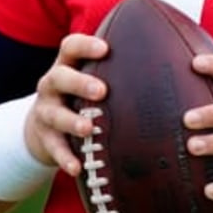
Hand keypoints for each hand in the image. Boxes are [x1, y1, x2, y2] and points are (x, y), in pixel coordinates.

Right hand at [27, 32, 108, 175]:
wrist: (42, 128)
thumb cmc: (79, 98)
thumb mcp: (89, 80)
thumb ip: (116, 71)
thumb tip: (170, 59)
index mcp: (67, 67)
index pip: (70, 48)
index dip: (85, 46)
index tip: (105, 48)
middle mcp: (52, 86)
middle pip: (60, 77)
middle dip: (80, 83)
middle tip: (102, 91)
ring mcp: (46, 112)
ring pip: (55, 114)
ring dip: (72, 121)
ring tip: (89, 129)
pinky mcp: (44, 138)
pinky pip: (54, 148)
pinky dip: (65, 158)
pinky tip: (78, 167)